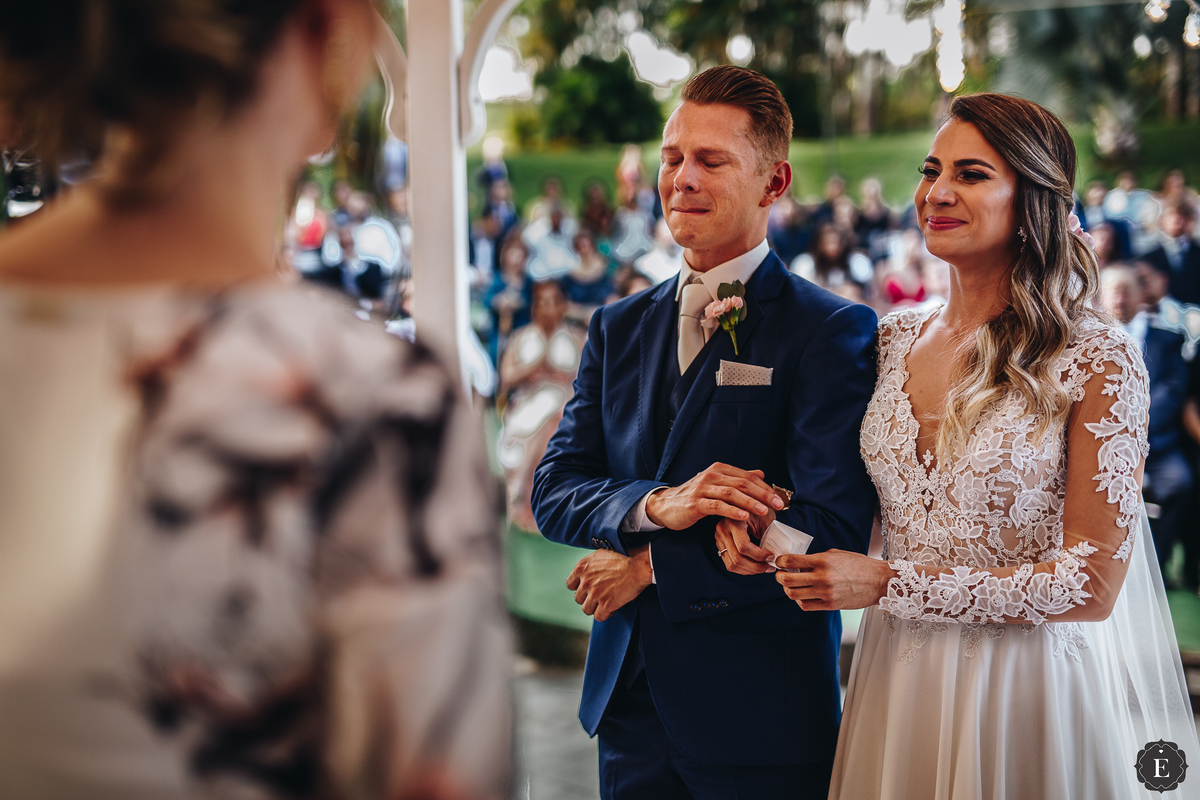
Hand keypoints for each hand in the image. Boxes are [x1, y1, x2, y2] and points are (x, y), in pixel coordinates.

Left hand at [567, 545, 652, 621]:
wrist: (638, 567)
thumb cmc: (623, 559)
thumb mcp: (600, 555)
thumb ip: (589, 565)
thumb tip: (584, 573)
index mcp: (581, 567)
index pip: (570, 584)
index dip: (579, 588)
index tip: (587, 589)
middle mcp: (585, 581)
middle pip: (578, 599)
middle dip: (588, 598)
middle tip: (600, 595)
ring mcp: (594, 593)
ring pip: (586, 609)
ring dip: (596, 607)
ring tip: (606, 602)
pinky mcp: (605, 604)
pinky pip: (599, 616)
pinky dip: (606, 614)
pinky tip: (613, 607)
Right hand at [645, 464, 784, 530]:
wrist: (666, 505)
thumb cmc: (694, 497)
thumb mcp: (717, 485)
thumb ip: (738, 479)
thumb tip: (760, 472)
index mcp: (719, 469)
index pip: (747, 476)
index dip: (765, 487)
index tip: (779, 499)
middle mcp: (711, 475)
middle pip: (742, 483)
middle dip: (762, 494)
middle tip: (777, 504)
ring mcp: (702, 489)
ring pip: (731, 493)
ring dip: (750, 502)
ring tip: (764, 511)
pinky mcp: (695, 503)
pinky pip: (716, 506)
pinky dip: (731, 510)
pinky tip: (743, 516)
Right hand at [714, 510, 775, 574]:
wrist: (748, 501)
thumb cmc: (760, 509)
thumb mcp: (766, 518)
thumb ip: (770, 535)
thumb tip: (778, 555)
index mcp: (733, 520)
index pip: (743, 547)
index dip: (760, 556)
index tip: (772, 556)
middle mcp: (722, 529)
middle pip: (737, 559)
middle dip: (756, 567)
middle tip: (770, 567)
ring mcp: (719, 538)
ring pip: (732, 564)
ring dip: (750, 571)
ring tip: (763, 568)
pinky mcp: (720, 545)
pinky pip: (730, 563)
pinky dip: (743, 569)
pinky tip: (755, 566)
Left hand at [774, 550, 895, 610]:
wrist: (879, 582)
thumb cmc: (859, 565)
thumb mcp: (836, 554)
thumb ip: (816, 559)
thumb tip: (798, 563)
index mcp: (823, 560)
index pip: (791, 561)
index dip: (780, 561)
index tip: (779, 562)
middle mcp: (822, 577)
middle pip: (787, 580)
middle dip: (779, 577)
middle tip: (780, 574)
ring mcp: (826, 593)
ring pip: (793, 595)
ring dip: (787, 590)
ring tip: (790, 586)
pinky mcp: (830, 605)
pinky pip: (806, 605)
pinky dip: (800, 600)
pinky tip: (803, 595)